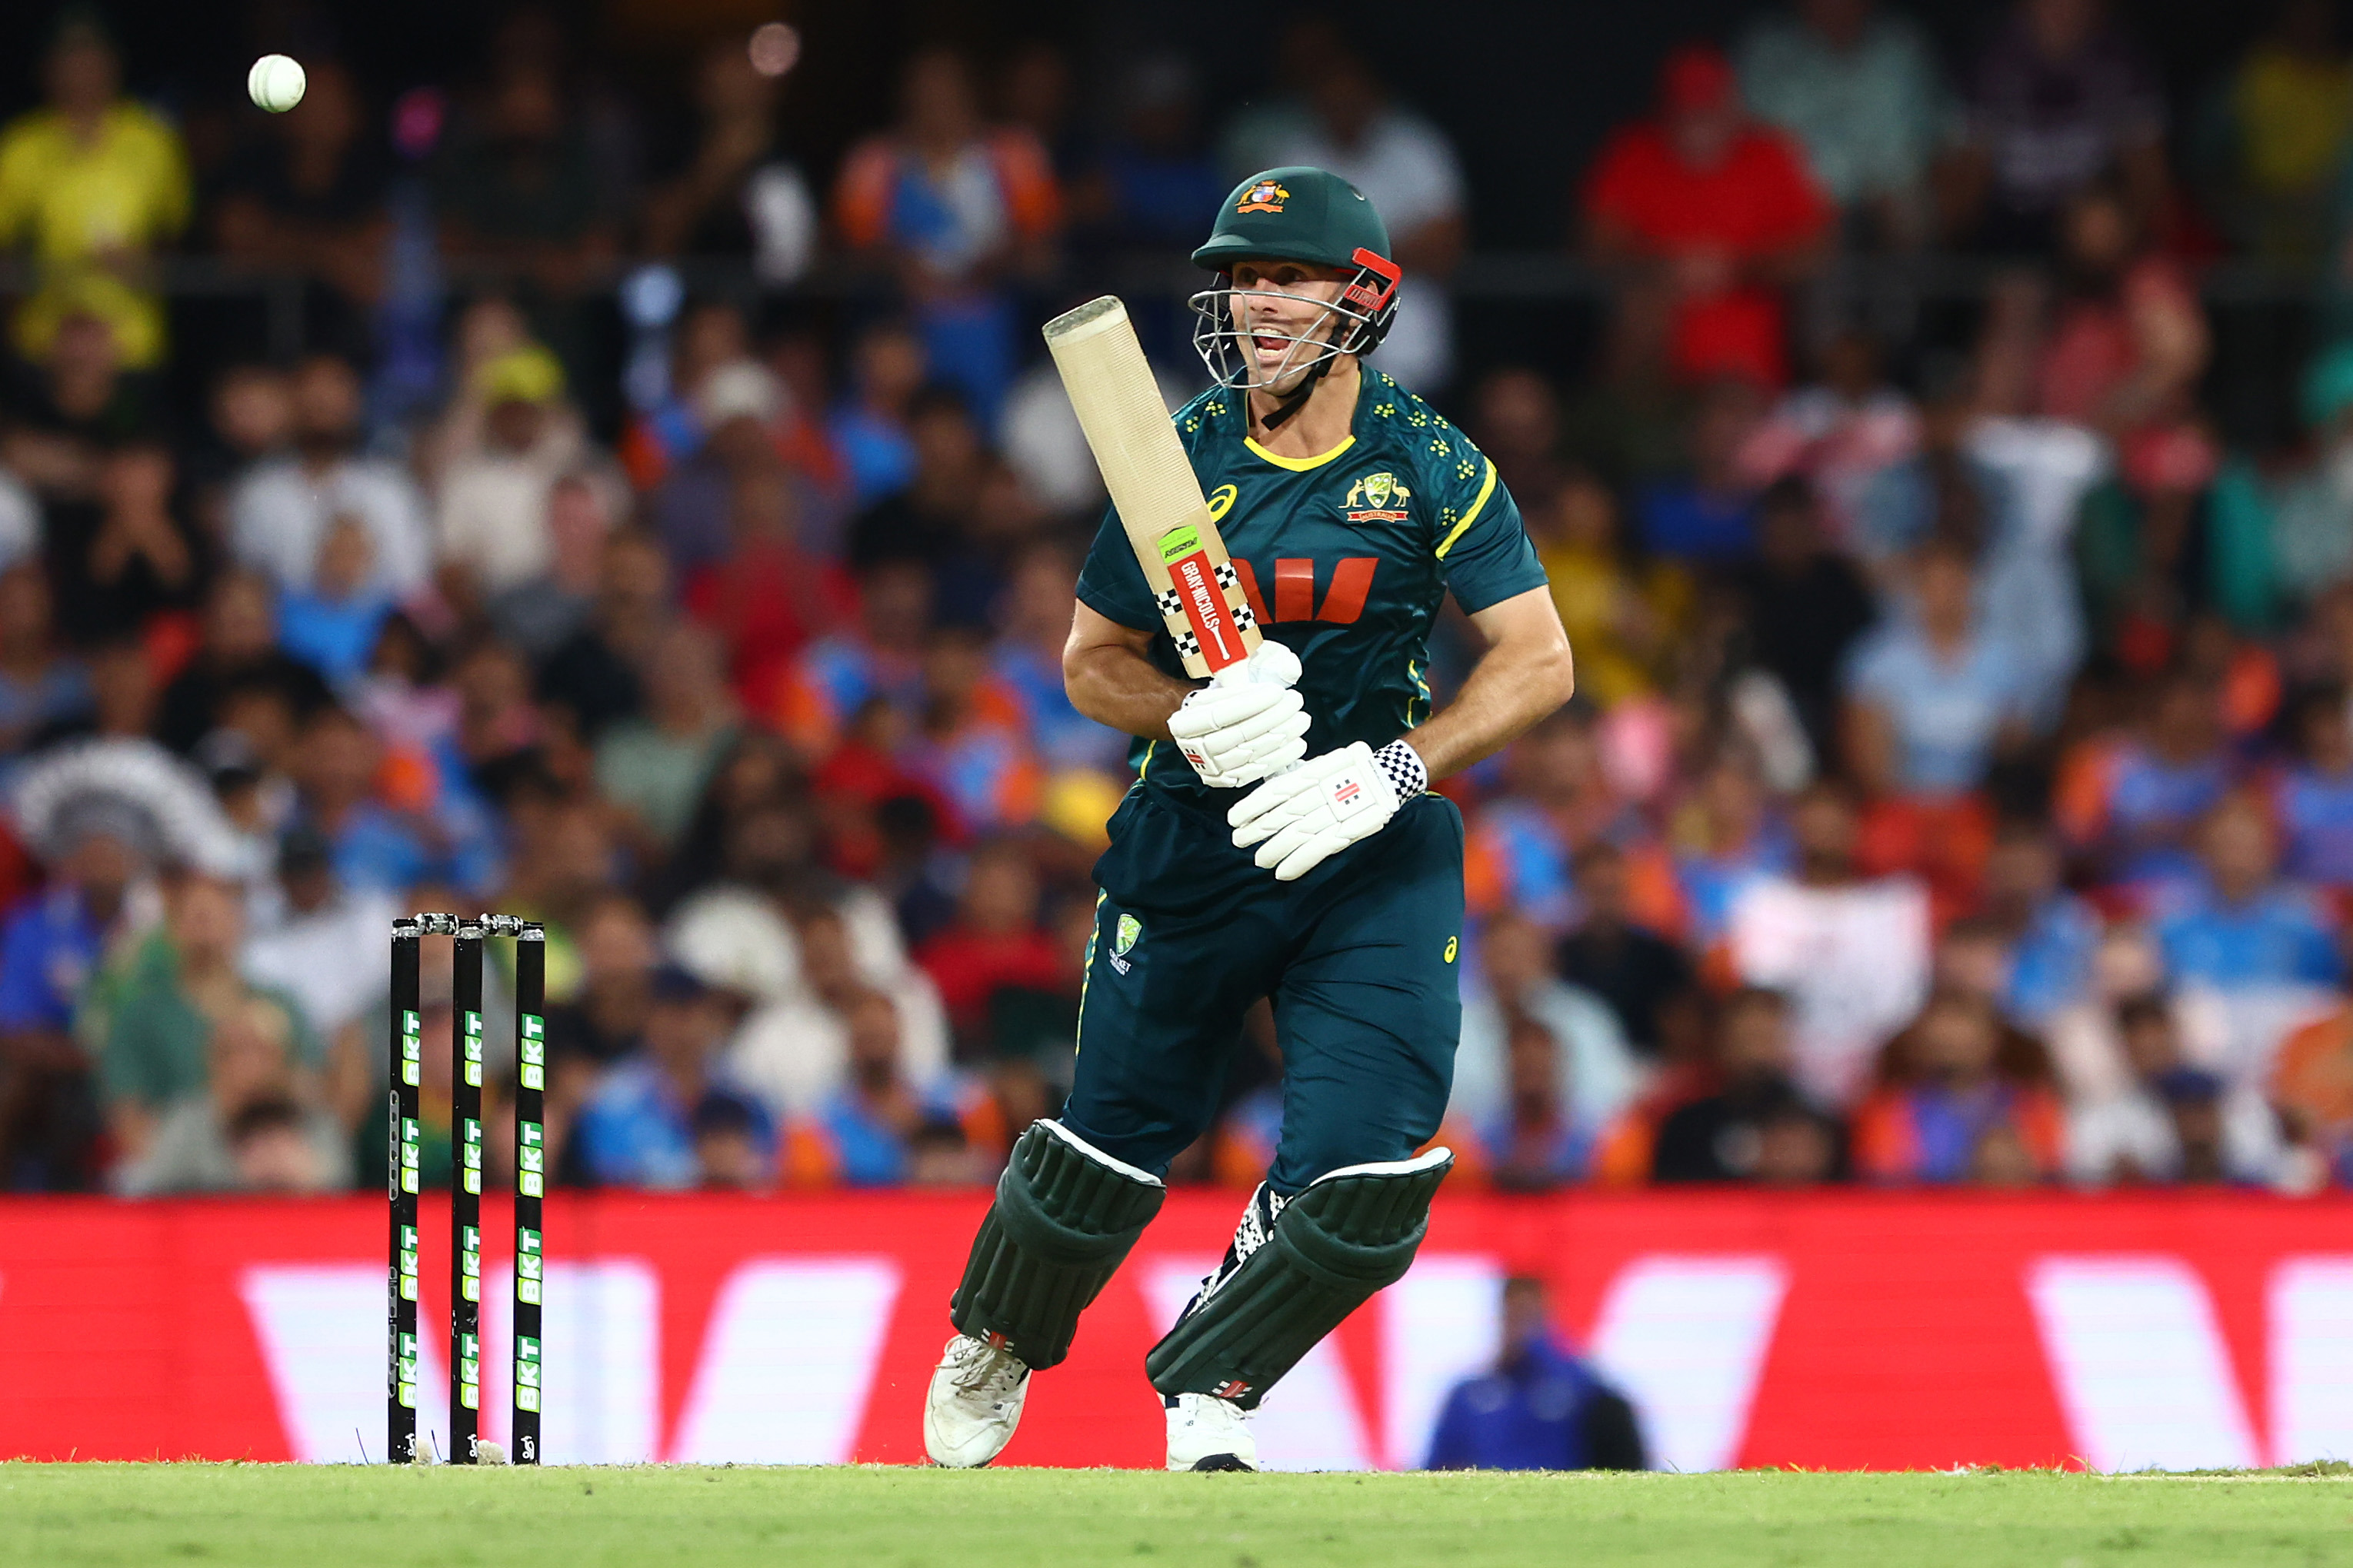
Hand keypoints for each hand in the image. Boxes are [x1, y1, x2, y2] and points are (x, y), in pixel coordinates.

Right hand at [1169, 687, 1305, 789]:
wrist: (1201, 733)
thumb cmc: (1215, 705)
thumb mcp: (1218, 688)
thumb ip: (1242, 681)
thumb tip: (1281, 671)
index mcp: (1184, 723)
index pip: (1219, 714)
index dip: (1251, 703)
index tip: (1277, 691)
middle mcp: (1194, 750)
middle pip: (1237, 735)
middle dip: (1272, 717)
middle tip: (1295, 702)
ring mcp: (1211, 769)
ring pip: (1250, 754)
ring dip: (1281, 736)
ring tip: (1301, 720)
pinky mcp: (1228, 781)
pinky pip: (1258, 772)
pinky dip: (1280, 758)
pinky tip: (1297, 743)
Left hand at [1228, 739, 1426, 880]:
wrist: (1387, 777)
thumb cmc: (1350, 770)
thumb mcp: (1322, 765)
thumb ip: (1299, 779)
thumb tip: (1270, 793)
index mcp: (1310, 775)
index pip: (1274, 792)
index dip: (1252, 807)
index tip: (1234, 818)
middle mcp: (1318, 794)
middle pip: (1280, 816)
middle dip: (1256, 830)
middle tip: (1238, 841)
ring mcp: (1332, 814)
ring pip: (1295, 835)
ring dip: (1274, 850)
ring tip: (1259, 860)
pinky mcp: (1345, 833)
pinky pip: (1317, 850)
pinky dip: (1298, 863)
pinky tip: (1282, 873)